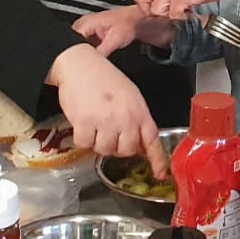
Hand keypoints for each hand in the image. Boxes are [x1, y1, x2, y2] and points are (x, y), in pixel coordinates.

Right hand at [48, 44, 166, 177]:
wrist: (79, 64)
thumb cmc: (103, 78)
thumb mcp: (129, 95)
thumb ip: (136, 118)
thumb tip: (137, 144)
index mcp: (139, 110)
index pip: (152, 139)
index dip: (157, 159)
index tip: (160, 173)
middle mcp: (126, 117)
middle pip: (126, 151)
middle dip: (117, 147)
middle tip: (109, 133)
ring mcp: (106, 121)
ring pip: (104, 150)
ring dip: (97, 142)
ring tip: (94, 124)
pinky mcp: (85, 123)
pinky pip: (85, 145)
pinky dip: (81, 138)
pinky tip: (83, 123)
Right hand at [74, 7, 178, 54]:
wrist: (134, 19)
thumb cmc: (127, 23)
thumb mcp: (114, 40)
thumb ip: (102, 51)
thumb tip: (93, 63)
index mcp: (85, 23)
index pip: (71, 41)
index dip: (75, 54)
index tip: (80, 63)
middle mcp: (83, 24)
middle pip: (73, 44)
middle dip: (78, 54)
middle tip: (87, 63)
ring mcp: (86, 28)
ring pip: (78, 45)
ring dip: (83, 52)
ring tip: (93, 58)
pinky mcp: (90, 33)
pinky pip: (83, 44)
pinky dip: (88, 50)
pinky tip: (95, 55)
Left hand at [134, 0, 239, 19]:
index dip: (146, 4)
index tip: (157, 8)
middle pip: (142, 1)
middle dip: (152, 11)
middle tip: (166, 13)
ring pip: (156, 11)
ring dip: (168, 15)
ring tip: (181, 13)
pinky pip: (173, 15)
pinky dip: (182, 18)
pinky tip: (190, 13)